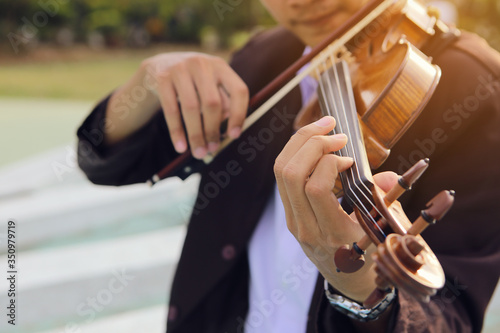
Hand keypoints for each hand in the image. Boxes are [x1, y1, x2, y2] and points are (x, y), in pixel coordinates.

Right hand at [141, 52, 248, 158]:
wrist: (159, 66)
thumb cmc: (192, 82)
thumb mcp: (210, 86)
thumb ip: (223, 104)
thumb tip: (230, 132)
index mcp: (221, 66)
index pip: (238, 91)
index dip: (239, 115)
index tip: (234, 136)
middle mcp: (202, 64)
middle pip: (213, 103)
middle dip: (213, 130)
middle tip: (212, 149)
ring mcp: (180, 68)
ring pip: (192, 108)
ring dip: (196, 135)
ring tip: (199, 152)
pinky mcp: (162, 77)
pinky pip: (171, 110)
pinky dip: (177, 131)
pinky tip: (180, 146)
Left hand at [274, 116, 398, 301]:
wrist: (348, 280)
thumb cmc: (369, 256)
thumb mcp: (384, 231)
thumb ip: (385, 202)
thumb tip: (387, 175)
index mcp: (331, 233)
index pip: (316, 188)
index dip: (331, 163)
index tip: (350, 159)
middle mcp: (305, 225)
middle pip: (291, 173)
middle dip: (311, 142)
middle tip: (335, 131)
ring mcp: (293, 219)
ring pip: (281, 171)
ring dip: (299, 142)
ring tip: (323, 128)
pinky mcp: (289, 212)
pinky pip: (283, 177)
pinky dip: (296, 154)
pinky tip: (315, 144)